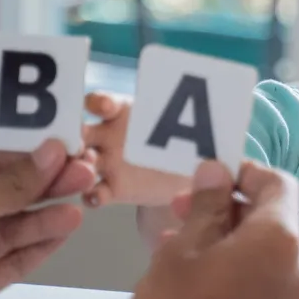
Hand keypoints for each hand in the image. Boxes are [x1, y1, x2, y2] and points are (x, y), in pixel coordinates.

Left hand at [0, 139, 97, 298]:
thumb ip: (4, 185)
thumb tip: (47, 156)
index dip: (28, 155)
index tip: (64, 150)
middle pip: (4, 193)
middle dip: (44, 186)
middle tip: (82, 175)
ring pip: (11, 228)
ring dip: (44, 217)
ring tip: (78, 207)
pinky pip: (9, 262)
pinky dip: (36, 248)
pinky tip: (60, 232)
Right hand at [82, 91, 192, 207]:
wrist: (185, 177)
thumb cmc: (187, 144)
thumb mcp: (196, 131)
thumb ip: (200, 126)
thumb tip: (224, 121)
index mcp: (123, 113)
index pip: (101, 101)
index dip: (99, 102)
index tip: (103, 108)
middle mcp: (108, 136)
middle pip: (80, 131)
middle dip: (75, 134)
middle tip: (76, 142)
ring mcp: (107, 163)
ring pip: (81, 161)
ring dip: (78, 165)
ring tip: (87, 170)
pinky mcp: (113, 189)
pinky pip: (94, 192)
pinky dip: (91, 195)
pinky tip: (97, 196)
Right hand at [124, 162, 298, 298]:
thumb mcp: (181, 250)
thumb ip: (205, 206)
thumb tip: (216, 173)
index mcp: (281, 242)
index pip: (277, 185)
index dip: (244, 173)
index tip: (208, 178)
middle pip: (272, 224)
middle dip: (228, 212)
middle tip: (180, 213)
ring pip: (265, 259)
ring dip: (228, 245)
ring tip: (178, 251)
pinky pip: (263, 291)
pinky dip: (237, 278)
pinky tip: (195, 288)